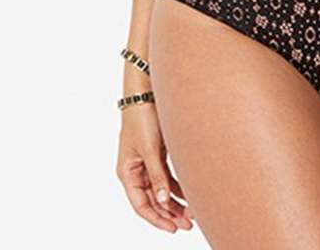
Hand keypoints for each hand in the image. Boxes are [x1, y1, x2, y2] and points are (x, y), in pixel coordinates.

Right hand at [116, 103, 193, 232]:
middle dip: (169, 213)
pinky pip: (167, 176)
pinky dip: (177, 186)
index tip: (173, 228)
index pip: (141, 205)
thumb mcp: (150, 149)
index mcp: (127, 172)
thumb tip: (164, 200)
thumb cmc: (142, 117)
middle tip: (188, 224)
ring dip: (175, 201)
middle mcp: (136, 170)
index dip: (156, 218)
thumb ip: (157, 175)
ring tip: (192, 213)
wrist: (147, 91)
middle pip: (153, 199)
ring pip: (161, 189)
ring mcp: (147, 162)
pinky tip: (189, 194)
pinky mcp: (158, 152)